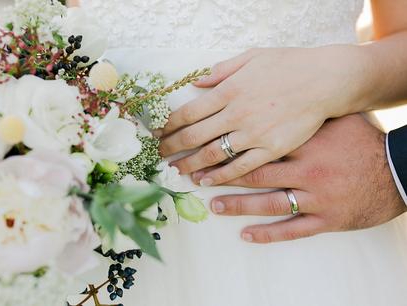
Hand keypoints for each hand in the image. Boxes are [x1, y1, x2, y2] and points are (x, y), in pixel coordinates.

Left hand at [159, 46, 371, 185]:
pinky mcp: (271, 149)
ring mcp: (253, 134)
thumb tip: (195, 82)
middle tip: (159, 155)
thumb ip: (220, 71)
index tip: (158, 133)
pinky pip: (240, 167)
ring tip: (176, 170)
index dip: (169, 124)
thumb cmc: (289, 65)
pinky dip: (220, 175)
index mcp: (228, 91)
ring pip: (213, 154)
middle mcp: (236, 114)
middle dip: (172, 146)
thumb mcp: (252, 57)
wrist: (325, 80)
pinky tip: (205, 180)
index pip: (188, 112)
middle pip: (194, 135)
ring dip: (190, 163)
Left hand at [195, 115, 406, 242]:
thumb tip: (265, 100)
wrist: (397, 169)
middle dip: (221, 175)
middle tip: (194, 176)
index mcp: (304, 142)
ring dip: (237, 204)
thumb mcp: (332, 117)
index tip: (202, 147)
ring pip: (268, 202)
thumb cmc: (361, 139)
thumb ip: (297, 110)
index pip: (256, 144)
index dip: (226, 146)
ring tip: (213, 204)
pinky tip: (245, 235)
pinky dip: (268, 234)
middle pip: (255, 173)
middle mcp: (306, 169)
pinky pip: (292, 229)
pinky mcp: (327, 219)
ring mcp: (316, 196)